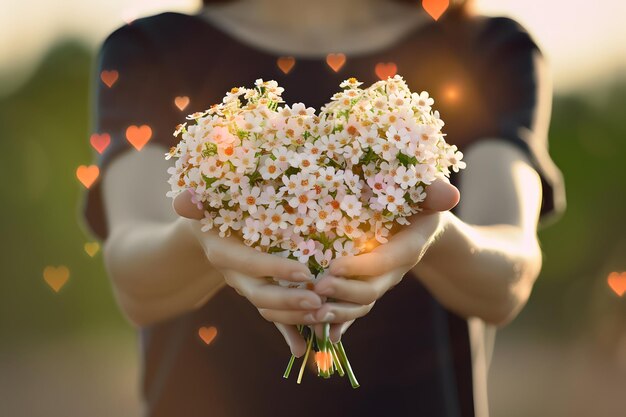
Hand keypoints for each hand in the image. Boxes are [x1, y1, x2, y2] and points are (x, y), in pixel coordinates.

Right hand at [173, 191, 320, 356]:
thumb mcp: (204, 203)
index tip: (304, 271)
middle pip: (259, 294)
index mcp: (222, 250)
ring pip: (268, 308)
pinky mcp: (258, 294)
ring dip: (294, 317)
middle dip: (288, 300)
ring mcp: (245, 287)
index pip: (248, 262)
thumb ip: (193, 204)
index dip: (273, 269)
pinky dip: (287, 332)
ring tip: (322, 316)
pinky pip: (272, 316)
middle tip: (317, 301)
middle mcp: (233, 274)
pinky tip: (301, 349)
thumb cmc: (214, 210)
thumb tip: (181, 200)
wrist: (208, 233)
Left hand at [311, 178, 459, 341]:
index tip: (334, 266)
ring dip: (339, 312)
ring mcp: (383, 281)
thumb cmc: (420, 200)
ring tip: (313, 311)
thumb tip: (451, 195)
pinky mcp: (370, 286)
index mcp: (408, 246)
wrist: (423, 223)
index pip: (385, 260)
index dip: (361, 266)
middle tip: (318, 288)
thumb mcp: (428, 191)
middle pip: (372, 289)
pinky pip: (356, 309)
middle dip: (345, 291)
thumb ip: (435, 191)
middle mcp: (395, 269)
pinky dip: (341, 323)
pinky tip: (324, 333)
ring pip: (363, 304)